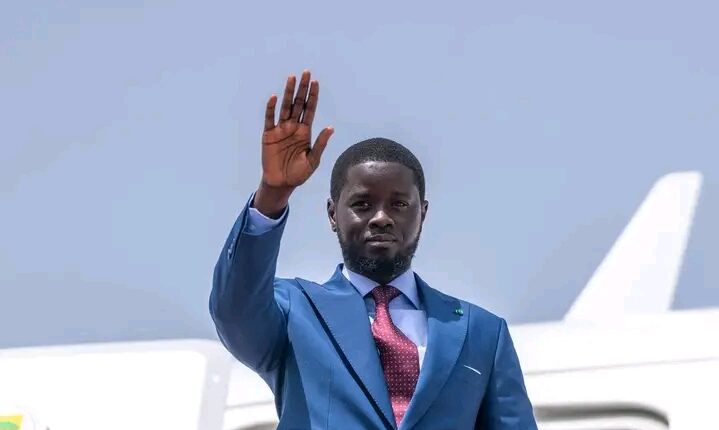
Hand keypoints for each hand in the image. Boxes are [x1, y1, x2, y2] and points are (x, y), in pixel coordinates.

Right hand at [254, 70, 332, 216]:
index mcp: (306, 132)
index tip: (316, 82)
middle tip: (306, 72)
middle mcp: (294, 127)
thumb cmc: (299, 174)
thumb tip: (330, 127)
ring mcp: (281, 130)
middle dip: (302, 89)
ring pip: (285, 107)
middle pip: (298, 104)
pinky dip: (271, 108)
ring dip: (288, 93)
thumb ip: (320, 143)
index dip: (313, 96)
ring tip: (291, 78)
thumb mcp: (313, 160)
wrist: (282, 183)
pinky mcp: (269, 135)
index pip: (310, 109)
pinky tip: (274, 97)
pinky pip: (270, 119)